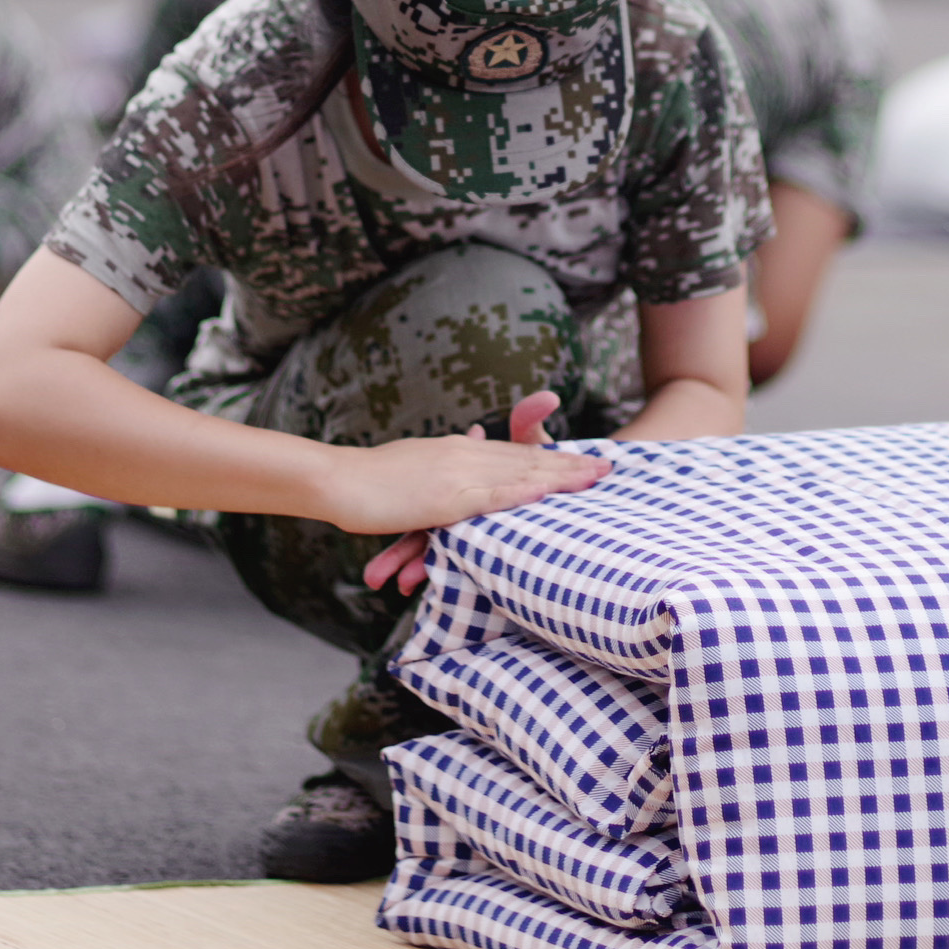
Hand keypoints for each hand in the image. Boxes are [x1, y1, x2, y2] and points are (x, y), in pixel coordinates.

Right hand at [356, 392, 595, 595]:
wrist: (337, 478)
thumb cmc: (370, 484)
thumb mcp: (416, 473)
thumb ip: (443, 474)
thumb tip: (459, 480)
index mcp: (459, 451)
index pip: (517, 452)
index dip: (554, 455)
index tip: (586, 459)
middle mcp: (465, 456)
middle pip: (528, 458)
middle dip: (570, 463)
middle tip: (611, 467)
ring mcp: (457, 475)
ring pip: (519, 472)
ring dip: (559, 474)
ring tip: (595, 477)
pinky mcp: (444, 498)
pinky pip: (490, 494)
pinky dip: (522, 490)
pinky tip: (548, 489)